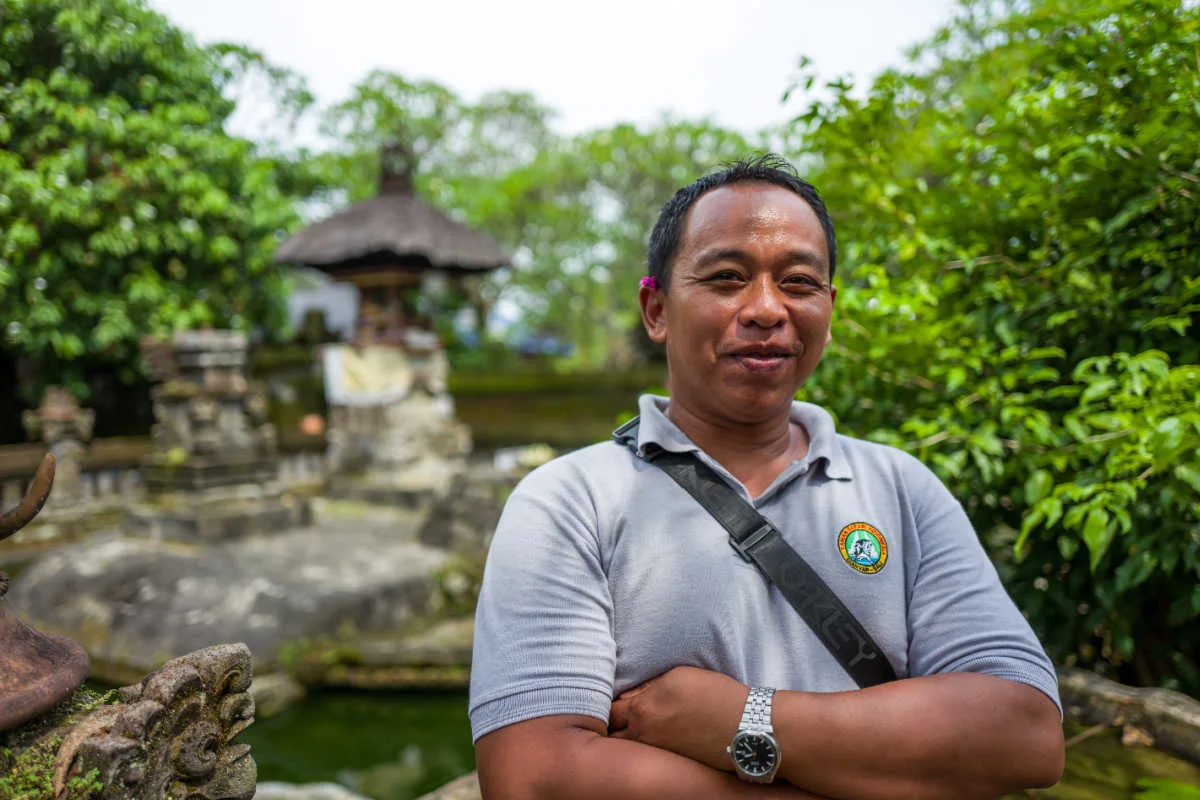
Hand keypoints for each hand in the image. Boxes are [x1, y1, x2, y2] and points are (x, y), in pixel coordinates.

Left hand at [609, 665, 749, 771]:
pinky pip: (647, 755)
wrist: (747, 728)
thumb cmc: (716, 696)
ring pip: (627, 748)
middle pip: (612, 734)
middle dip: (611, 724)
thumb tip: (629, 696)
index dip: (607, 702)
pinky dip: (644, 747)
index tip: (608, 697)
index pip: (609, 708)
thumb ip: (648, 686)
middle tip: (614, 716)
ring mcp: (656, 753)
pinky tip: (653, 738)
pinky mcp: (669, 764)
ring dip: (626, 738)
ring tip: (631, 728)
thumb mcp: (679, 677)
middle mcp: (643, 735)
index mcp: (642, 709)